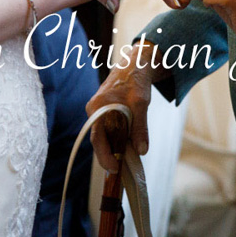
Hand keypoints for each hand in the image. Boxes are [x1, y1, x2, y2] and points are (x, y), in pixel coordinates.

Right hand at [86, 42, 155, 171]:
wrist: (135, 64)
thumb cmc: (136, 80)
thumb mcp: (141, 103)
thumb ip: (140, 127)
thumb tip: (141, 151)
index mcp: (97, 107)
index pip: (97, 138)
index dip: (104, 156)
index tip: (114, 168)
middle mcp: (94, 110)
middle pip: (99, 139)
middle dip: (109, 156)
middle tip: (120, 172)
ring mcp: (98, 111)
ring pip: (104, 135)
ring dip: (114, 148)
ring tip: (125, 163)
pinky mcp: (105, 112)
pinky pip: (108, 130)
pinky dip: (116, 140)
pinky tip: (127, 148)